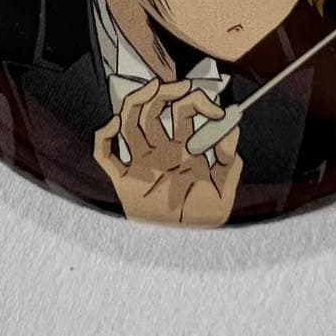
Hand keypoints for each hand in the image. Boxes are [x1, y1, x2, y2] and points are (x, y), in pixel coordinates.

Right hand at [93, 78, 242, 226]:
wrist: (189, 249)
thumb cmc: (206, 217)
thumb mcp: (226, 186)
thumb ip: (229, 157)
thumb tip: (231, 127)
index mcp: (180, 150)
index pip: (183, 111)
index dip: (200, 103)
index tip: (217, 110)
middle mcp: (158, 153)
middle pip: (153, 108)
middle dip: (167, 91)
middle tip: (183, 86)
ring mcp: (139, 164)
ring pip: (129, 121)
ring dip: (138, 99)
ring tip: (154, 87)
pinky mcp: (123, 181)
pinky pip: (104, 154)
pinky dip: (104, 135)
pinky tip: (115, 123)